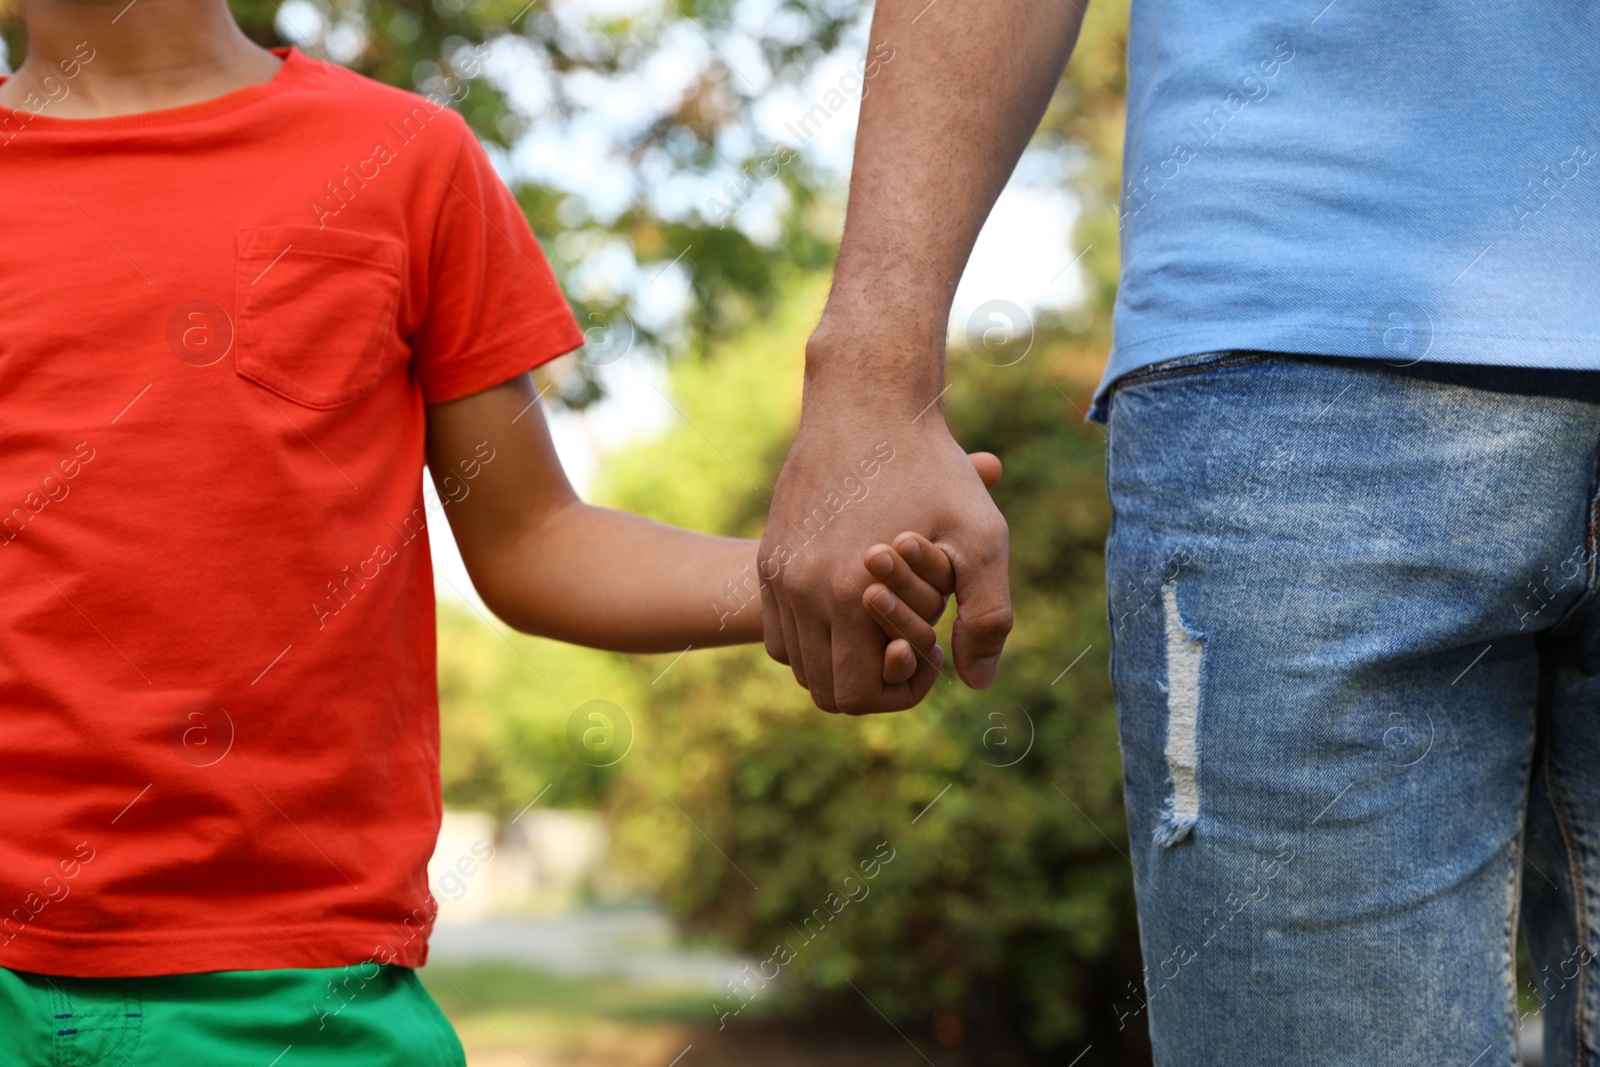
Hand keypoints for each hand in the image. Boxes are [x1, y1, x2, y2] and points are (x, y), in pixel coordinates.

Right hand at [759, 361, 1011, 714]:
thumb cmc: (931, 469)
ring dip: (840, 660)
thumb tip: (976, 682)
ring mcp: (779, 574)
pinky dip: (813, 635)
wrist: (865, 405)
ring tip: (883, 623)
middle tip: (908, 643)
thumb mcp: (981, 539)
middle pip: (823, 690)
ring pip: (798, 663)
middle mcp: (801, 591)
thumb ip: (989, 617)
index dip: (901, 690)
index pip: (856, 695)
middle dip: (871, 682)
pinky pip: (779, 628)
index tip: (928, 653)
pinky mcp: (769, 556)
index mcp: (848, 596)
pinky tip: (854, 604)